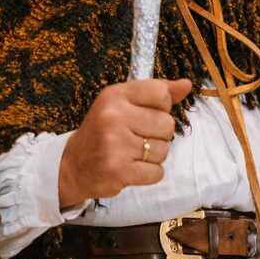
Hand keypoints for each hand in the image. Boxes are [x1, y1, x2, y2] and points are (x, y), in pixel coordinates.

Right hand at [58, 77, 191, 208]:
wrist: (72, 165)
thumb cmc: (103, 131)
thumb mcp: (123, 103)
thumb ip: (156, 93)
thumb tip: (187, 84)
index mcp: (115, 95)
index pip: (161, 93)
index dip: (161, 107)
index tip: (145, 114)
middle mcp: (114, 116)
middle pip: (167, 124)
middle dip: (159, 134)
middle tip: (137, 138)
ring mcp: (115, 145)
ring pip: (164, 150)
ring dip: (153, 155)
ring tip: (132, 153)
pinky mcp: (119, 171)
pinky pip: (157, 172)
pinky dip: (149, 173)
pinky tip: (132, 168)